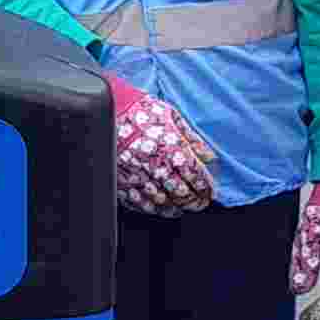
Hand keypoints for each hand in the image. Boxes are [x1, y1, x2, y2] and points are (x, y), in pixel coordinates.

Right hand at [110, 78, 216, 215]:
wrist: (110, 110)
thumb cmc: (142, 111)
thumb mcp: (172, 117)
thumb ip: (192, 139)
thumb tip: (209, 157)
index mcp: (170, 146)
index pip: (194, 174)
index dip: (205, 187)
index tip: (209, 192)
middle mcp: (155, 162)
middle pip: (180, 192)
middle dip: (194, 201)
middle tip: (200, 204)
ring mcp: (137, 174)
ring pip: (161, 200)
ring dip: (175, 207)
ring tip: (183, 207)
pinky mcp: (122, 180)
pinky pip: (139, 201)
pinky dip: (153, 209)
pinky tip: (161, 208)